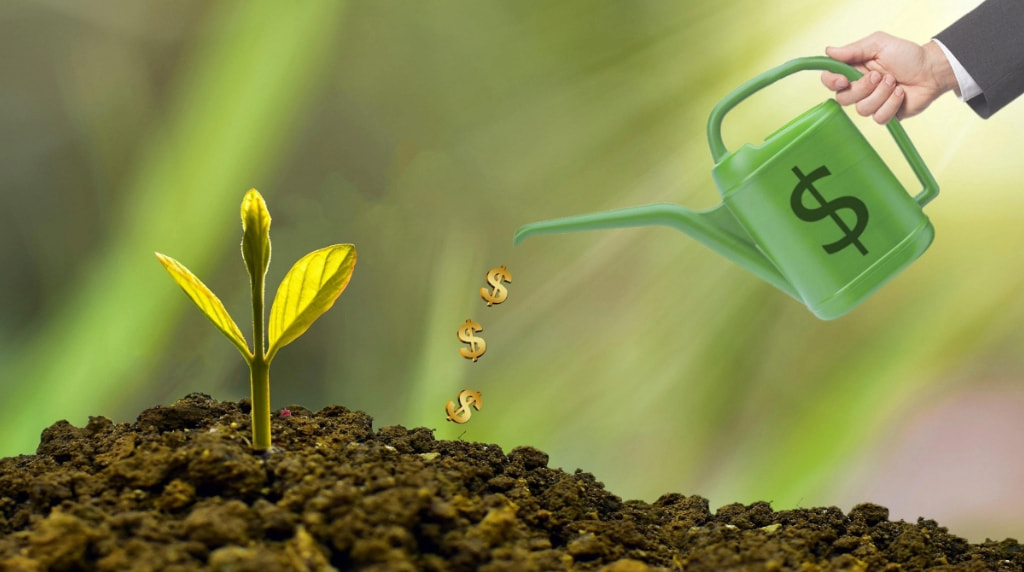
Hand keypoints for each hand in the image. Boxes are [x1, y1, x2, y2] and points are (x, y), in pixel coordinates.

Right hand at [821, 32, 957, 122]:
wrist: (931, 71)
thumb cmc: (907, 55)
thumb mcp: (879, 44)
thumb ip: (854, 49)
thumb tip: (829, 51)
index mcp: (854, 70)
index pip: (829, 80)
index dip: (831, 82)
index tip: (843, 80)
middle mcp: (859, 88)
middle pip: (843, 99)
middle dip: (862, 88)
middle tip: (879, 76)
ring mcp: (871, 103)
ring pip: (862, 109)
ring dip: (881, 94)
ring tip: (895, 82)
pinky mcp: (884, 115)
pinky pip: (879, 117)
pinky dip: (892, 104)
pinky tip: (901, 94)